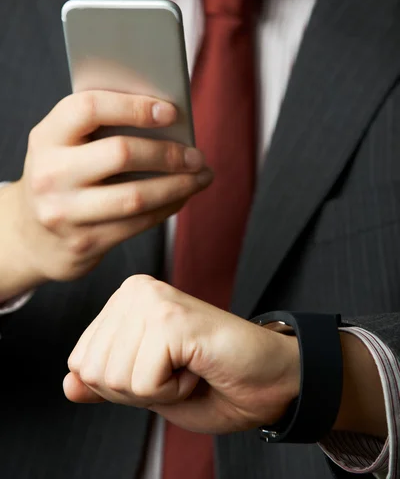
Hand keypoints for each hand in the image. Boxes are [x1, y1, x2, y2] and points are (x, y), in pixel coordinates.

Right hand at [0, 91, 211, 298]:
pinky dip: (168, 207)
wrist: (29, 236)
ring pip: (136, 196)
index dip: (134, 107)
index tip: (171, 111)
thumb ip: (101, 128)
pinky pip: (138, 223)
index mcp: (46, 137)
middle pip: (121, 154)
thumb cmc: (62, 176)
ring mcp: (65, 213)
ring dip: (179, 185)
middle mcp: (50, 174)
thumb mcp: (64, 145)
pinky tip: (182, 196)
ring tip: (202, 176)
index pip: (89, 108)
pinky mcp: (85, 243)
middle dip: (169, 153)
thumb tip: (167, 118)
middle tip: (197, 155)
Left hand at [64, 275, 299, 433]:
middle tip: (179, 370)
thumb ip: (105, 384)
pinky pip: (143, 382)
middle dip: (135, 389)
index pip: (80, 362)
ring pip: (114, 377)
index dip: (121, 386)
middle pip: (93, 371)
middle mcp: (134, 291)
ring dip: (156, 390)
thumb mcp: (147, 389)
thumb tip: (67, 384)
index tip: (162, 370)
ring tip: (189, 366)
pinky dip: (172, 391)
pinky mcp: (172, 317)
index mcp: (124, 301)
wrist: (269, 381)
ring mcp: (153, 300)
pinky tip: (197, 366)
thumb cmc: (213, 381)